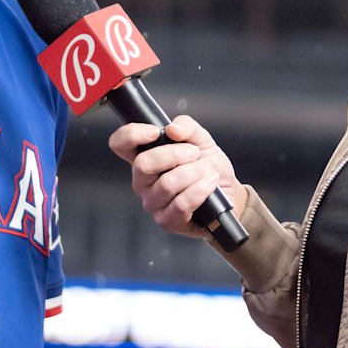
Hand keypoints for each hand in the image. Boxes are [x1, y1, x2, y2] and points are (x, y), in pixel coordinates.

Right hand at [108, 115, 247, 239]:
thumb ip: (187, 127)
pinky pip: (181, 204)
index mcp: (144, 158)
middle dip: (173, 154)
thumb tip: (173, 129)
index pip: (120, 144)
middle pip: (142, 164)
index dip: (131, 135)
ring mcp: (152, 203)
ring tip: (208, 171)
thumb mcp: (202, 140)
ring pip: (166, 184)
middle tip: (194, 152)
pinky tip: (210, 183)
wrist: (228, 194)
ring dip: (194, 172)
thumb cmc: (209, 167)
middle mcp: (142, 181)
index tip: (155, 132)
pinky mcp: (167, 221)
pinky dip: (200, 190)